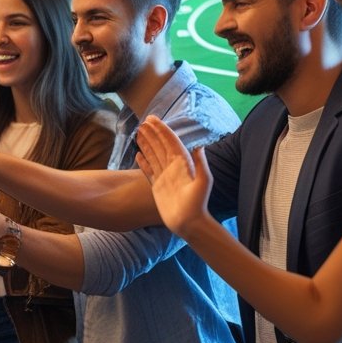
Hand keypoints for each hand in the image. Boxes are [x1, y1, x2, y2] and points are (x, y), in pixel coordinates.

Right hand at [135, 116, 211, 236]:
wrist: (190, 223)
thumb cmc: (198, 204)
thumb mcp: (204, 183)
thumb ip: (201, 164)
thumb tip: (199, 145)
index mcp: (183, 163)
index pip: (170, 142)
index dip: (161, 129)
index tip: (152, 119)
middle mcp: (173, 167)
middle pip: (160, 145)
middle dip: (152, 133)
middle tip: (143, 123)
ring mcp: (165, 176)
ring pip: (154, 155)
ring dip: (147, 144)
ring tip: (139, 133)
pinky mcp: (158, 186)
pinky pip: (149, 170)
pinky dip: (143, 162)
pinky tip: (137, 155)